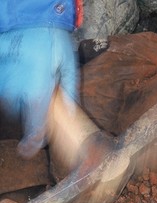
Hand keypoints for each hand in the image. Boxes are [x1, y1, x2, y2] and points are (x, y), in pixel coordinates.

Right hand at [0, 27, 77, 157]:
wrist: (30, 19)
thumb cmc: (52, 41)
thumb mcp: (70, 66)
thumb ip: (70, 92)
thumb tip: (69, 111)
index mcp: (37, 93)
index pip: (35, 126)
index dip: (33, 141)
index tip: (30, 149)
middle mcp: (16, 90)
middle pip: (24, 113)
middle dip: (34, 109)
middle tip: (45, 91)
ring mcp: (3, 81)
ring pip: (12, 102)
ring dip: (23, 97)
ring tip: (35, 77)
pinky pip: (4, 88)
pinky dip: (13, 86)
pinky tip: (23, 74)